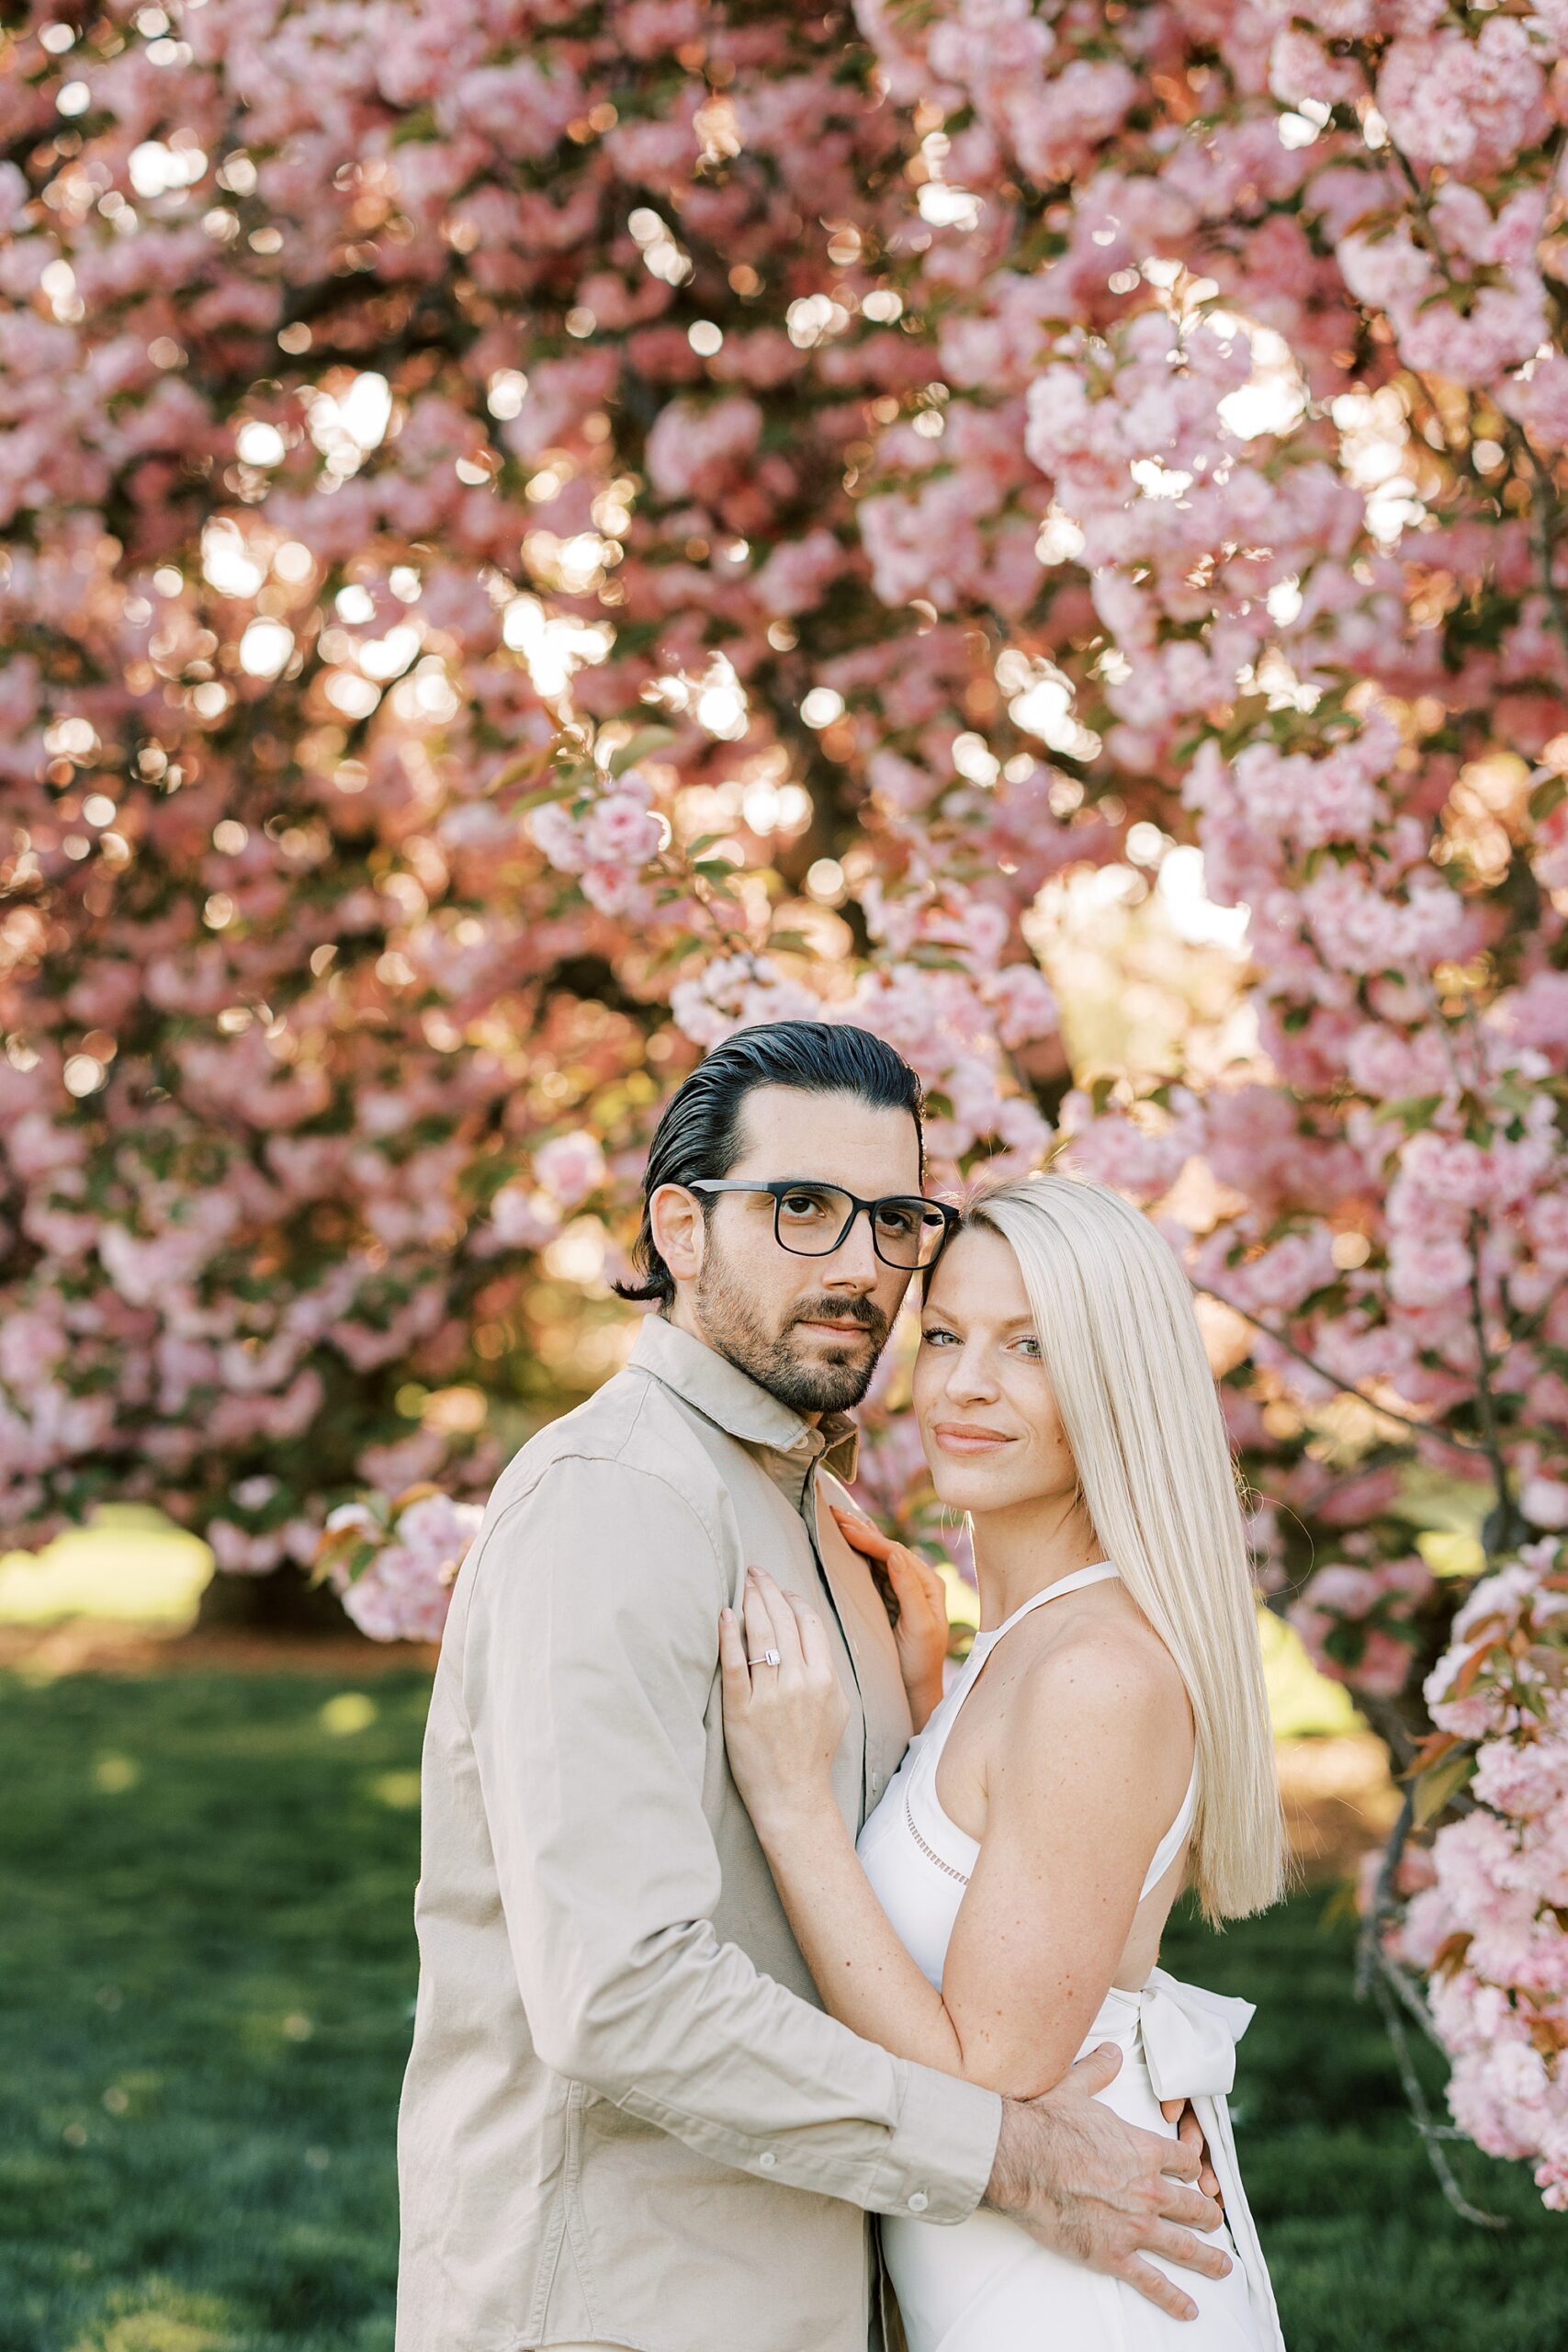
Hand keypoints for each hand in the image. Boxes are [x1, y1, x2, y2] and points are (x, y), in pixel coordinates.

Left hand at [718, 1567, 848, 1835]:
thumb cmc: (812, 1754)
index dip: (794, 1599)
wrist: (793, 1797)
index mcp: (826, 1679)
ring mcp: (770, 1696)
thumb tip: (810, 1637)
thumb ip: (826, 1672)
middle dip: (768, 1589)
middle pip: (783, 1620)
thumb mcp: (836, 1709)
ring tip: (743, 1583)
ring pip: (760, 1634)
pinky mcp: (741, 1709)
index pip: (809, 1623)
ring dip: (751, 1601)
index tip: (781, 1589)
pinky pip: (734, 1663)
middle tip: (755, 1571)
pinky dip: (728, 1634)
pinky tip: (723, 1614)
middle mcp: (800, 1682)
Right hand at [830, 1504, 948, 1728]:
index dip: (869, 1538)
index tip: (844, 1526)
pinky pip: (874, 1569)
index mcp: (928, 1584)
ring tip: (837, 1518)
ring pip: (879, 1555)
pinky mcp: (891, 1599)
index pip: (895, 1553)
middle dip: (861, 1529)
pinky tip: (849, 1540)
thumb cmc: (920, 1663)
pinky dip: (860, 1552)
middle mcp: (918, 1582)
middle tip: (834, 1512)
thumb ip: (909, 1590)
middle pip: (886, 1548)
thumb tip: (894, 1553)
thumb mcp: (919, 1627)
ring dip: (859, 1536)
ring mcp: (904, 1589)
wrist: (916, 1690)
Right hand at [986, 2043, 1230, 2322]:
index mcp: (1144, 2150)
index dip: (1192, 2166)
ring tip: (1224, 2266)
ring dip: (1208, 2258)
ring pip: (1184, 2246)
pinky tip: (1190, 2309)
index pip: (1184, 2161)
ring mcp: (1134, 2226)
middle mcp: (1148, 2189)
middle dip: (1208, 2213)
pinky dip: (1174, 2298)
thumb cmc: (1045, 2122)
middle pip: (1193, 2204)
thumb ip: (1099, 2071)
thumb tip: (1111, 2050)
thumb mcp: (1075, 2088)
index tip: (1195, 2173)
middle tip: (1215, 2220)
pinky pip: (1152, 2282)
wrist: (1018, 2159)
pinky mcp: (1113, 2254)